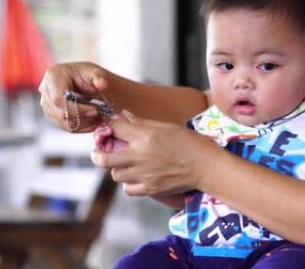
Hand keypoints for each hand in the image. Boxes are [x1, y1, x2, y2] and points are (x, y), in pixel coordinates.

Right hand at [38, 62, 109, 131]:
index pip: (58, 99)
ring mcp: (46, 103)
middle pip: (59, 113)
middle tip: (99, 116)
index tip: (95, 111)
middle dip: (81, 117)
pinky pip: (65, 126)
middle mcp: (45, 90)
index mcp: (53, 75)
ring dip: (83, 124)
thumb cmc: (88, 74)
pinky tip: (94, 123)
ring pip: (62, 122)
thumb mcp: (96, 72)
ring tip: (99, 119)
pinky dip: (81, 127)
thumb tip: (102, 85)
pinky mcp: (52, 114)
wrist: (84, 79)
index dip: (76, 108)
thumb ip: (100, 77)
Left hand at [91, 111, 221, 195]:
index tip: (111, 128)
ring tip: (127, 164)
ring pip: (115, 174)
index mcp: (145, 136)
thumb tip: (123, 116)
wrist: (206, 166)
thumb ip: (141, 123)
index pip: (114, 128)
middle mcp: (140, 156)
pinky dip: (129, 183)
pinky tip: (137, 176)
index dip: (109, 126)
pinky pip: (128, 189)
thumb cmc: (189, 142)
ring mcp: (144, 175)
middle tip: (101, 152)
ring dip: (118, 168)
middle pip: (103, 158)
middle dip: (98, 154)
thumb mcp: (166, 127)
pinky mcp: (150, 189)